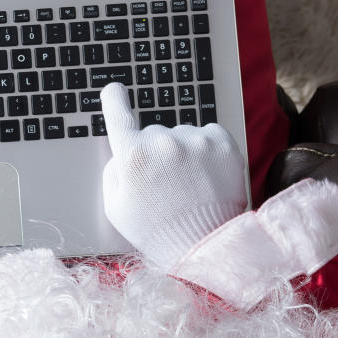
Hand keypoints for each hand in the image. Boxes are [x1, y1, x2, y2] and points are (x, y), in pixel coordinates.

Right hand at [100, 83, 247, 269]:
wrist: (207, 246)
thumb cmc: (157, 231)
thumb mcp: (116, 208)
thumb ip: (113, 173)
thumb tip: (122, 153)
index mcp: (132, 156)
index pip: (117, 113)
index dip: (113, 99)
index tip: (114, 91)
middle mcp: (163, 141)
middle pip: (152, 135)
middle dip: (153, 152)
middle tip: (163, 184)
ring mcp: (195, 140)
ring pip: (181, 136)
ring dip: (181, 153)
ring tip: (189, 186)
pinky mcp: (223, 143)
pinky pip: (207, 135)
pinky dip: (205, 150)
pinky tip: (204, 175)